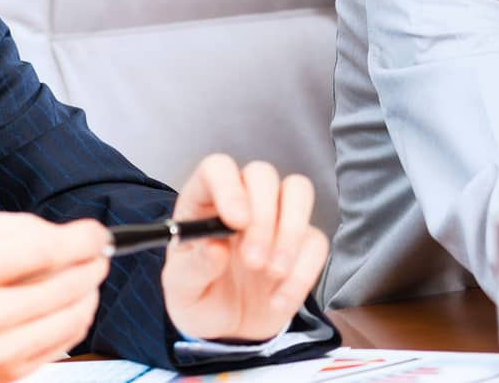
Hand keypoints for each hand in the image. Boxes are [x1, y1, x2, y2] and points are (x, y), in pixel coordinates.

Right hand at [0, 213, 108, 382]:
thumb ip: (20, 231)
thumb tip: (74, 237)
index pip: (43, 251)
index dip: (82, 239)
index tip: (96, 234)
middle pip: (63, 287)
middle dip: (91, 266)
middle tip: (97, 255)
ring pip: (71, 319)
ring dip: (89, 293)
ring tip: (86, 278)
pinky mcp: (2, 375)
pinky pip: (63, 344)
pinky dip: (77, 319)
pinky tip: (70, 304)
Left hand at [161, 155, 327, 342]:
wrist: (232, 329)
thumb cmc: (201, 299)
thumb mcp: (182, 292)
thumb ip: (193, 269)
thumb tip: (215, 248)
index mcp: (205, 203)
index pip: (217, 168)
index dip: (228, 186)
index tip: (236, 221)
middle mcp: (244, 200)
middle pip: (263, 174)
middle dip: (263, 217)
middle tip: (253, 261)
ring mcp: (278, 216)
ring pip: (298, 190)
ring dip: (290, 231)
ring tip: (272, 273)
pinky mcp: (305, 241)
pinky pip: (316, 241)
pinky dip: (301, 273)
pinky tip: (277, 299)